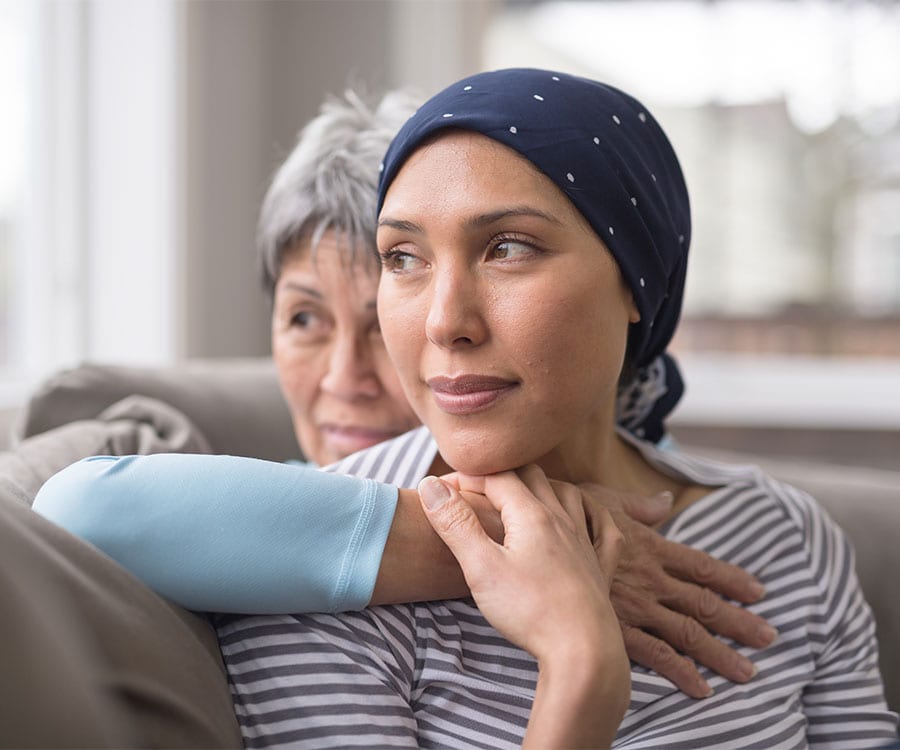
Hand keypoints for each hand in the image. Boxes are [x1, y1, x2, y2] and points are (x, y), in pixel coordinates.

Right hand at [419, 467, 629, 747]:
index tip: (443, 488)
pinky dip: (592, 512)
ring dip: (542, 485)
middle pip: (532, 476)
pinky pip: (603, 527)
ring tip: (522, 492)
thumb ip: (456, 524)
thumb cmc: (529, 610)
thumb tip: (430, 485)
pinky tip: (584, 515)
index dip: (467, 477)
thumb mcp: (481, 567)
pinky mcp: (600, 567)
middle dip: (501, 474)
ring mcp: (584, 541)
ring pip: (567, 493)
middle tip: (476, 486)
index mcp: (531, 515)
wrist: (583, 651)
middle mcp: (561, 519)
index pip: (496, 478)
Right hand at [579, 483, 776, 698]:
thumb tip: (665, 501)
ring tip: (747, 672)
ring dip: (721, 653)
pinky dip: (680, 671)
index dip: (731, 579)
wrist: (531, 540)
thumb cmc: (562, 515)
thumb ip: (637, 505)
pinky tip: (700, 688)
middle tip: (770, 637)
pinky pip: (656, 655)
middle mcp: (651, 580)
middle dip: (739, 621)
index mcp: (650, 547)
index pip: (700, 566)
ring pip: (689, 633)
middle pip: (704, 603)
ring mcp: (636, 606)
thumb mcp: (601, 499)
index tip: (758, 591)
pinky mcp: (616, 629)